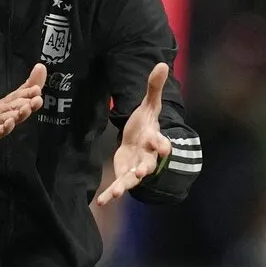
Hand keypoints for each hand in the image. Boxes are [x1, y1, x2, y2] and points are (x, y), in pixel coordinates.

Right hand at [0, 64, 46, 157]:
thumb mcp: (10, 102)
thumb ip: (27, 88)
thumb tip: (41, 67)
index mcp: (6, 104)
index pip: (18, 96)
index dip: (28, 92)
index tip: (37, 89)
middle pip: (13, 105)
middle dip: (25, 100)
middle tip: (36, 97)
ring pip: (5, 117)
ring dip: (16, 113)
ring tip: (26, 109)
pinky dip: (1, 129)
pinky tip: (9, 125)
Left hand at [98, 63, 171, 205]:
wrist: (141, 140)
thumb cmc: (146, 123)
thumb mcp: (149, 104)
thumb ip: (154, 87)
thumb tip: (164, 63)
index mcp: (154, 139)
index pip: (160, 142)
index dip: (161, 145)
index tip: (164, 148)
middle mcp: (147, 157)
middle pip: (149, 164)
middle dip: (145, 168)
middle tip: (142, 172)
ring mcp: (136, 168)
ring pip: (132, 179)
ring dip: (124, 186)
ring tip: (115, 194)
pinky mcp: (125, 174)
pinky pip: (118, 186)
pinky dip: (110, 194)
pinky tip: (100, 202)